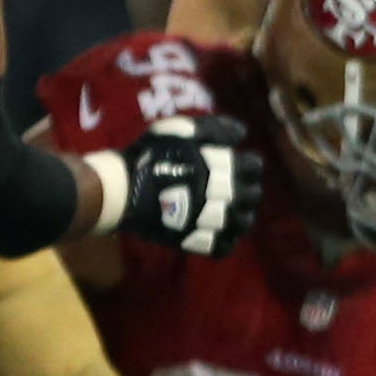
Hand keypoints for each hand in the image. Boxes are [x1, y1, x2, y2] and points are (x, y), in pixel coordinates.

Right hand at [98, 116, 264, 256]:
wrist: (122, 189)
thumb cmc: (151, 155)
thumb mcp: (181, 131)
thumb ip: (214, 129)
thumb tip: (242, 132)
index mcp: (220, 167)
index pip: (252, 167)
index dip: (249, 165)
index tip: (241, 164)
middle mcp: (220, 196)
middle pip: (251, 196)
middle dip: (248, 190)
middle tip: (237, 188)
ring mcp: (208, 220)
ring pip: (241, 223)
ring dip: (242, 215)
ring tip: (233, 211)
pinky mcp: (194, 240)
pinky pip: (222, 247)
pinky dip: (226, 240)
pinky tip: (221, 232)